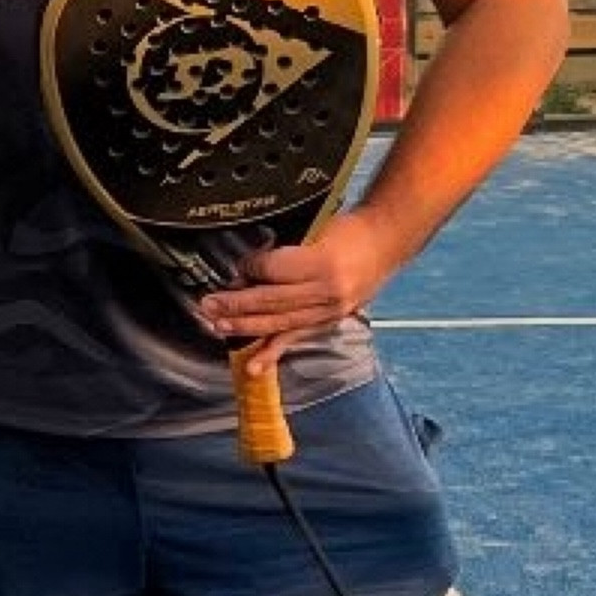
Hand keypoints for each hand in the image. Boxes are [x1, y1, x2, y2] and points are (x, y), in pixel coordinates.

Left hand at [197, 209, 395, 375]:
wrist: (387, 242)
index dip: (250, 267)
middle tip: (208, 304)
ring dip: (245, 326)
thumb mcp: (319, 228)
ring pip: (279, 323)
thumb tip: (250, 268)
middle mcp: (326, 292)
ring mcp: (329, 311)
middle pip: (271, 301)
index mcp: (323, 262)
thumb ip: (287, 249)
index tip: (237, 265)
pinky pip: (296, 338)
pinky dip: (273, 353)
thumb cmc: (352, 229)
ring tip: (217, 325)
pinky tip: (252, 368)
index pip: (274, 271)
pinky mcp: (329, 321)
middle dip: (236, 304)